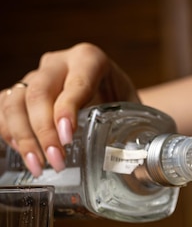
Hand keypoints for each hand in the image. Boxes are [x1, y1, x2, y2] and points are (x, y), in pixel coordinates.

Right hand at [0, 43, 138, 174]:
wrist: (109, 97)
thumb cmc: (122, 104)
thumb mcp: (133, 111)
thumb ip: (138, 132)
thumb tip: (143, 165)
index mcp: (89, 59)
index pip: (76, 82)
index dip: (67, 109)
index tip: (67, 136)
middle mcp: (58, 63)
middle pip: (39, 92)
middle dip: (44, 131)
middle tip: (55, 162)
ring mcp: (35, 76)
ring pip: (15, 101)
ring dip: (23, 137)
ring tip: (38, 167)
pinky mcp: (20, 92)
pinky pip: (3, 108)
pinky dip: (8, 132)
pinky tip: (22, 153)